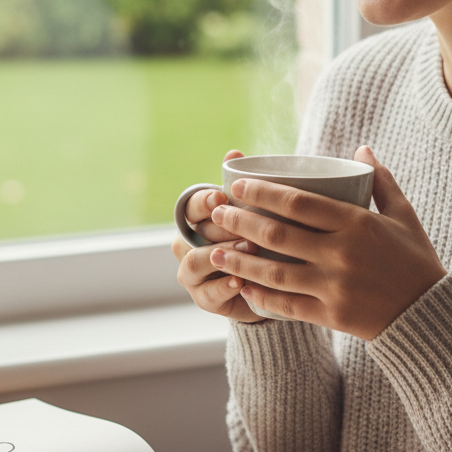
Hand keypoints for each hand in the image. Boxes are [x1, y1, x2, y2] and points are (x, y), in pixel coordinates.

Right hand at [171, 150, 265, 323]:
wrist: (265, 285)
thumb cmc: (256, 240)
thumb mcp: (252, 212)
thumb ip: (241, 186)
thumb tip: (234, 152)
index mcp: (195, 220)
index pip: (190, 206)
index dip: (203, 201)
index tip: (221, 198)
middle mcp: (186, 244)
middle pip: (194, 234)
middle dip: (220, 230)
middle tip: (247, 228)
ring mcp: (191, 273)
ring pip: (195, 262)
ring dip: (222, 255)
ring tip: (248, 250)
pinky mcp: (203, 299)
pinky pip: (207, 293)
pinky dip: (224, 286)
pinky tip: (241, 282)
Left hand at [206, 145, 445, 338]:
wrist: (431, 315)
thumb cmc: (415, 260)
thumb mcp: (404, 215)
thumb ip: (382, 181)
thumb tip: (362, 149)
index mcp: (357, 224)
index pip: (298, 203)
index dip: (262, 192)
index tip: (237, 185)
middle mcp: (342, 254)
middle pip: (278, 234)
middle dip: (241, 221)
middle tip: (218, 213)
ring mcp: (335, 287)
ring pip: (275, 272)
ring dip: (241, 260)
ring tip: (216, 251)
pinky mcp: (331, 316)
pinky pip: (287, 305)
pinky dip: (260, 297)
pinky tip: (241, 286)